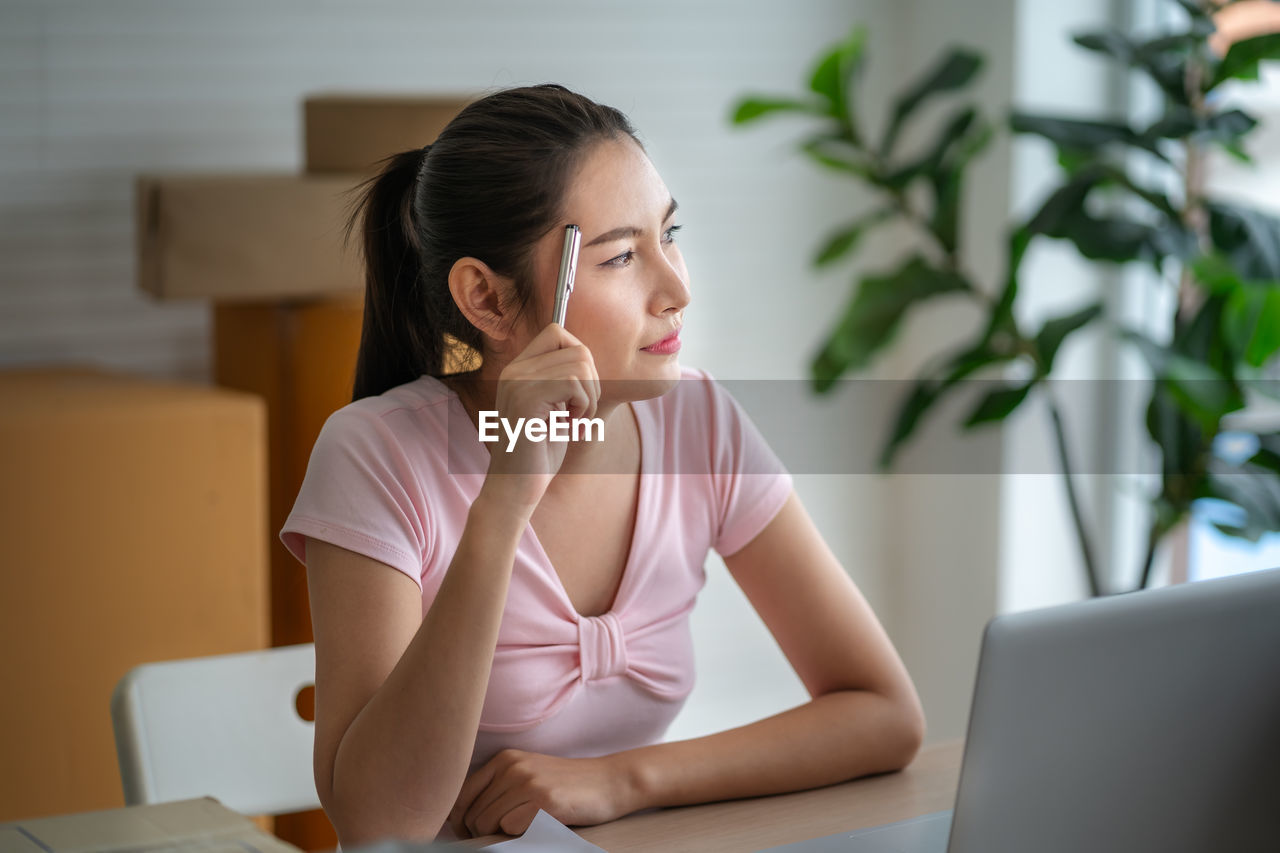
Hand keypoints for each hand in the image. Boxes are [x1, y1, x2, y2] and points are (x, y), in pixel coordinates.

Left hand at [448, 749, 637, 837]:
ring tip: (519, 830)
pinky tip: (535, 828)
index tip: (468, 833)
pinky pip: (509, 828)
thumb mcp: (528, 774)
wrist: (609, 781)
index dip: (458, 820)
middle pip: (472, 813)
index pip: (461, 794)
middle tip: (495, 838)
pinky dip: (517, 835)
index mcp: (505, 759)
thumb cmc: (566, 785)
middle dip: (477, 833)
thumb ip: (498, 787)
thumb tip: (460, 817)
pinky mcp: (544, 801)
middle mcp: (512, 767)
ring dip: (497, 835)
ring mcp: (528, 782)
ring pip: (486, 822)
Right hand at [479, 323, 599, 511]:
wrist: (516, 486)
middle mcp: (514, 369)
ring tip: (575, 422)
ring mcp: (518, 381)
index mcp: (518, 369)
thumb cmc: (539, 453)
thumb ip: (563, 380)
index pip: (557, 332)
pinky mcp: (526, 398)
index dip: (580, 359)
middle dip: (592, 383)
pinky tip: (570, 428)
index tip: (578, 393)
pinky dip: (584, 408)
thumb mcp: (555, 408)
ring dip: (590, 398)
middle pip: (577, 347)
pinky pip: (575, 383)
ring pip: (581, 365)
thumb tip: (587, 358)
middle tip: (580, 413)